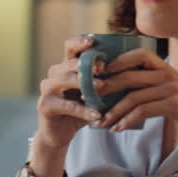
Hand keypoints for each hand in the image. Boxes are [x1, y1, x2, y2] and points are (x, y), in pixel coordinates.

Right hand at [31, 35, 104, 176]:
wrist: (60, 134)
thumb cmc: (80, 111)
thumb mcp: (94, 95)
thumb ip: (105, 82)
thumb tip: (132, 72)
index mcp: (66, 67)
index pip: (70, 47)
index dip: (80, 42)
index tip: (94, 42)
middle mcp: (54, 75)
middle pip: (68, 63)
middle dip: (87, 64)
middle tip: (104, 67)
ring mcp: (47, 89)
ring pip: (64, 80)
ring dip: (84, 83)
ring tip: (101, 87)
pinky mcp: (45, 105)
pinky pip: (66, 105)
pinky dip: (83, 110)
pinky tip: (97, 115)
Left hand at [96, 49, 177, 176]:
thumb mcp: (174, 94)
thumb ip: (154, 89)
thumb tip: (128, 93)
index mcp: (167, 68)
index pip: (139, 54)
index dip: (118, 60)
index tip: (100, 72)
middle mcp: (168, 74)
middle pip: (129, 74)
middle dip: (106, 86)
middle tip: (90, 97)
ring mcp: (172, 88)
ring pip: (133, 95)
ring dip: (113, 111)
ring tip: (101, 122)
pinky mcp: (174, 104)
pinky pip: (142, 111)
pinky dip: (127, 120)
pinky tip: (118, 128)